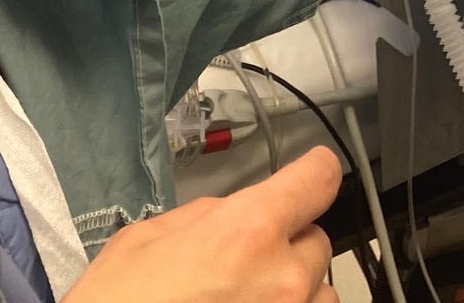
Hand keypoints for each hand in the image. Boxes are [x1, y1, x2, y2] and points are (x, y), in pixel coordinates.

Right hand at [62, 145, 340, 302]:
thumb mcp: (143, 241)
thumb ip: (203, 217)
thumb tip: (230, 212)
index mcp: (247, 232)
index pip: (318, 180)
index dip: (314, 173)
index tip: (312, 175)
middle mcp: (281, 278)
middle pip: (317, 241)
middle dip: (286, 244)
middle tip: (244, 262)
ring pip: (320, 292)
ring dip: (293, 290)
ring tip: (245, 298)